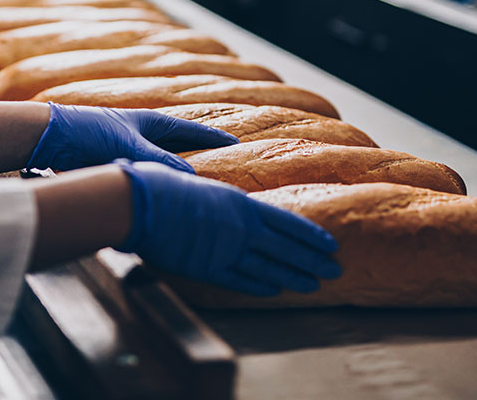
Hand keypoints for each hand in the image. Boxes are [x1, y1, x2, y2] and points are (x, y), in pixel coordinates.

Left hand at [27, 103, 238, 172]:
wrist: (52, 137)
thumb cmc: (90, 132)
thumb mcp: (130, 147)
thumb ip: (160, 162)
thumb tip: (190, 178)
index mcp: (151, 122)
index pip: (191, 130)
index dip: (213, 137)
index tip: (237, 143)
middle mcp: (143, 134)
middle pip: (180, 146)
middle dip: (200, 156)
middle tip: (225, 167)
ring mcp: (130, 150)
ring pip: (163, 164)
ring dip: (177, 174)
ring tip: (199, 187)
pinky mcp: (116, 165)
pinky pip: (146, 176)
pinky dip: (157, 184)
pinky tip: (164, 197)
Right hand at [115, 161, 340, 295]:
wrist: (141, 203)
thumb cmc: (162, 185)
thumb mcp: (200, 185)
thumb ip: (217, 201)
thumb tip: (221, 204)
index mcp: (240, 202)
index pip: (287, 222)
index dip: (310, 235)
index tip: (329, 243)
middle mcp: (241, 227)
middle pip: (286, 247)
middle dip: (312, 259)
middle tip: (336, 269)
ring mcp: (226, 250)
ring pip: (269, 267)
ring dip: (293, 277)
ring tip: (313, 285)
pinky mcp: (207, 268)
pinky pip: (240, 281)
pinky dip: (260, 287)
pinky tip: (275, 291)